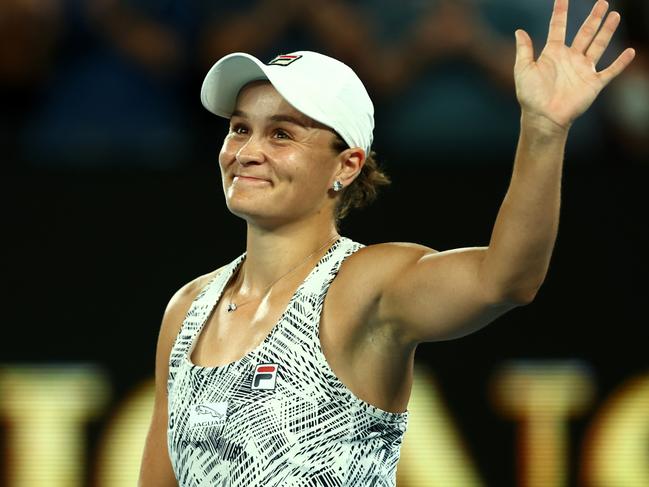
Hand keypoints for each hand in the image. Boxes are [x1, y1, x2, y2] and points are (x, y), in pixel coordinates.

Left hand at [514, 0, 634, 131]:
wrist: (543, 117)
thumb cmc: (530, 95)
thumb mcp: (523, 69)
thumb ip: (524, 50)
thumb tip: (519, 31)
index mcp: (553, 53)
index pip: (558, 27)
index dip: (560, 12)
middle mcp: (570, 58)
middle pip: (585, 33)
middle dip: (594, 18)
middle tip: (603, 2)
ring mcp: (583, 70)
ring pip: (599, 45)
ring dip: (607, 31)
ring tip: (614, 15)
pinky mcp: (593, 83)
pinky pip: (610, 71)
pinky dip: (621, 62)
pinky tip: (630, 51)